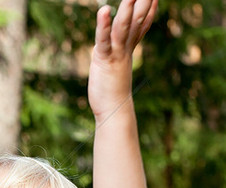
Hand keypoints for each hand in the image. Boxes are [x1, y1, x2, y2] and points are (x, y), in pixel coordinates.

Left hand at [88, 0, 156, 119]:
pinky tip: (104, 11)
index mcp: (128, 48)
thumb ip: (118, 54)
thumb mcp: (117, 67)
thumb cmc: (112, 91)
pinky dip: (103, 26)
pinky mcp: (104, 60)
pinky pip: (104, 40)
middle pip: (137, 20)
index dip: (149, 8)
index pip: (141, 24)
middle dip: (143, 2)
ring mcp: (116, 53)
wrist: (113, 110)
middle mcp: (125, 48)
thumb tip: (118, 49)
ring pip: (123, 27)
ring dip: (127, 8)